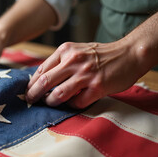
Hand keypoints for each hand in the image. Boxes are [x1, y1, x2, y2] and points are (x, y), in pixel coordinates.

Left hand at [25, 40, 148, 108]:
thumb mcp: (77, 51)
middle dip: (33, 95)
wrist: (130, 53)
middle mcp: (74, 61)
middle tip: (29, 101)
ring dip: (51, 102)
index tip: (27, 91)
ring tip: (50, 103)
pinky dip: (72, 105)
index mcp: (66, 51)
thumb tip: (40, 80)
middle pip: (45, 82)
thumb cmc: (101, 54)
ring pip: (58, 94)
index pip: (41, 70)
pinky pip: (77, 102)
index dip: (31, 83)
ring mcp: (86, 74)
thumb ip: (61, 62)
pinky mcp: (98, 87)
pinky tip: (73, 103)